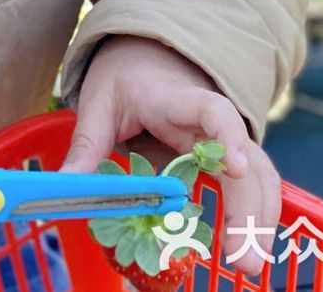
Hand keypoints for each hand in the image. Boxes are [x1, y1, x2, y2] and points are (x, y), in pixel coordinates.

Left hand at [59, 34, 281, 275]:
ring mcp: (224, 141)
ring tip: (248, 264)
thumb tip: (64, 187)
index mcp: (177, 99)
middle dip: (248, 208)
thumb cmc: (124, 79)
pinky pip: (250, 186)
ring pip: (257, 177)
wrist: (147, 57)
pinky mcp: (225, 159)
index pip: (212, 111)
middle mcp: (211, 122)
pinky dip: (254, 217)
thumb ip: (86, 145)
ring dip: (258, 220)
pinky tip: (247, 247)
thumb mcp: (98, 104)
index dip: (228, 137)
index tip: (237, 167)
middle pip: (245, 159)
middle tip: (242, 259)